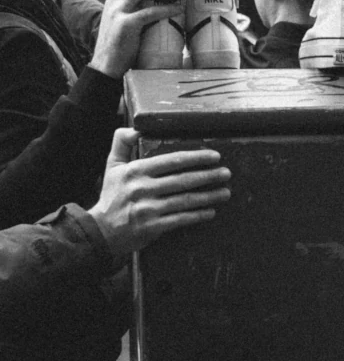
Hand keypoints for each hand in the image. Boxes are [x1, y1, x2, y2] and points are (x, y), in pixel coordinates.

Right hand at [89, 0, 182, 78]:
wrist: (105, 68)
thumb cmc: (120, 48)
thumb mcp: (125, 24)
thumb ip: (137, 12)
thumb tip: (155, 4)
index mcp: (113, 1)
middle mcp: (114, 2)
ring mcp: (119, 13)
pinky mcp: (126, 26)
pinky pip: (149, 13)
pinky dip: (166, 9)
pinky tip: (179, 7)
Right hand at [89, 128, 231, 267]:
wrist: (99, 232)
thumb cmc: (111, 196)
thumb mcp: (112, 167)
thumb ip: (122, 144)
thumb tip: (135, 128)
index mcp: (135, 171)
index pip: (172, 161)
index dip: (196, 158)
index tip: (214, 156)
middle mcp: (142, 188)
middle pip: (183, 180)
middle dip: (208, 176)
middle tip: (226, 173)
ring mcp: (148, 209)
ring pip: (185, 200)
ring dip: (209, 196)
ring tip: (225, 192)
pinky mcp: (152, 227)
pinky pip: (181, 219)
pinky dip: (198, 215)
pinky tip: (211, 212)